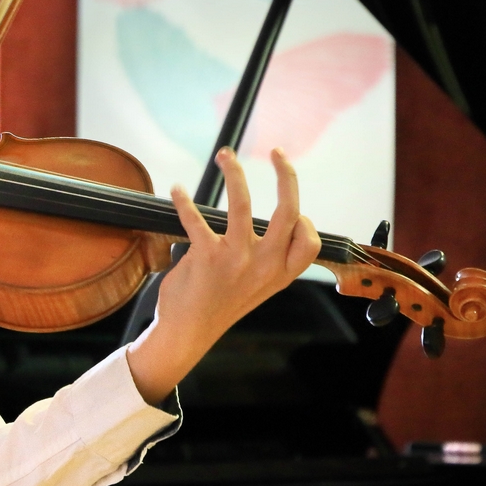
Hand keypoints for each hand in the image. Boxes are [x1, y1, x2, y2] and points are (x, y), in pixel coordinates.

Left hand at [126, 147, 320, 404]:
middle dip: (286, 175)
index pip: (308, 242)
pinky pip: (196, 219)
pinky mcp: (207, 257)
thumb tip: (270, 226)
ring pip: (243, 204)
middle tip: (277, 153)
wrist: (189, 332)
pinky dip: (183, 201)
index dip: (305, 220)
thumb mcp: (257, 287)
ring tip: (225, 154)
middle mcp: (264, 266)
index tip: (294, 208)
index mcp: (279, 274)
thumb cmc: (221, 303)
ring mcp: (237, 260)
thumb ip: (268, 260)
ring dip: (234, 172)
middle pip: (287, 212)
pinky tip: (177, 189)